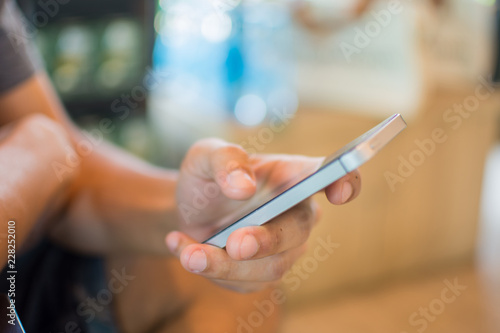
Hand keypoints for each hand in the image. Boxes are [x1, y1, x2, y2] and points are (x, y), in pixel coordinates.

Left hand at [166, 138, 360, 292]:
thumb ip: (224, 161)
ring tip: (189, 253)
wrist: (186, 210)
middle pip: (298, 230)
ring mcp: (282, 246)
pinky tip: (184, 248)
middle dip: (267, 241)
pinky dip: (210, 269)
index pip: (329, 175)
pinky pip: (244, 281)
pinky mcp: (262, 272)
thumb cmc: (207, 179)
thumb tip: (244, 187)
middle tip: (236, 244)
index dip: (345, 182)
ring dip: (226, 264)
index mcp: (290, 176)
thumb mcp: (205, 158)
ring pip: (271, 267)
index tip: (340, 191)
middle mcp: (294, 212)